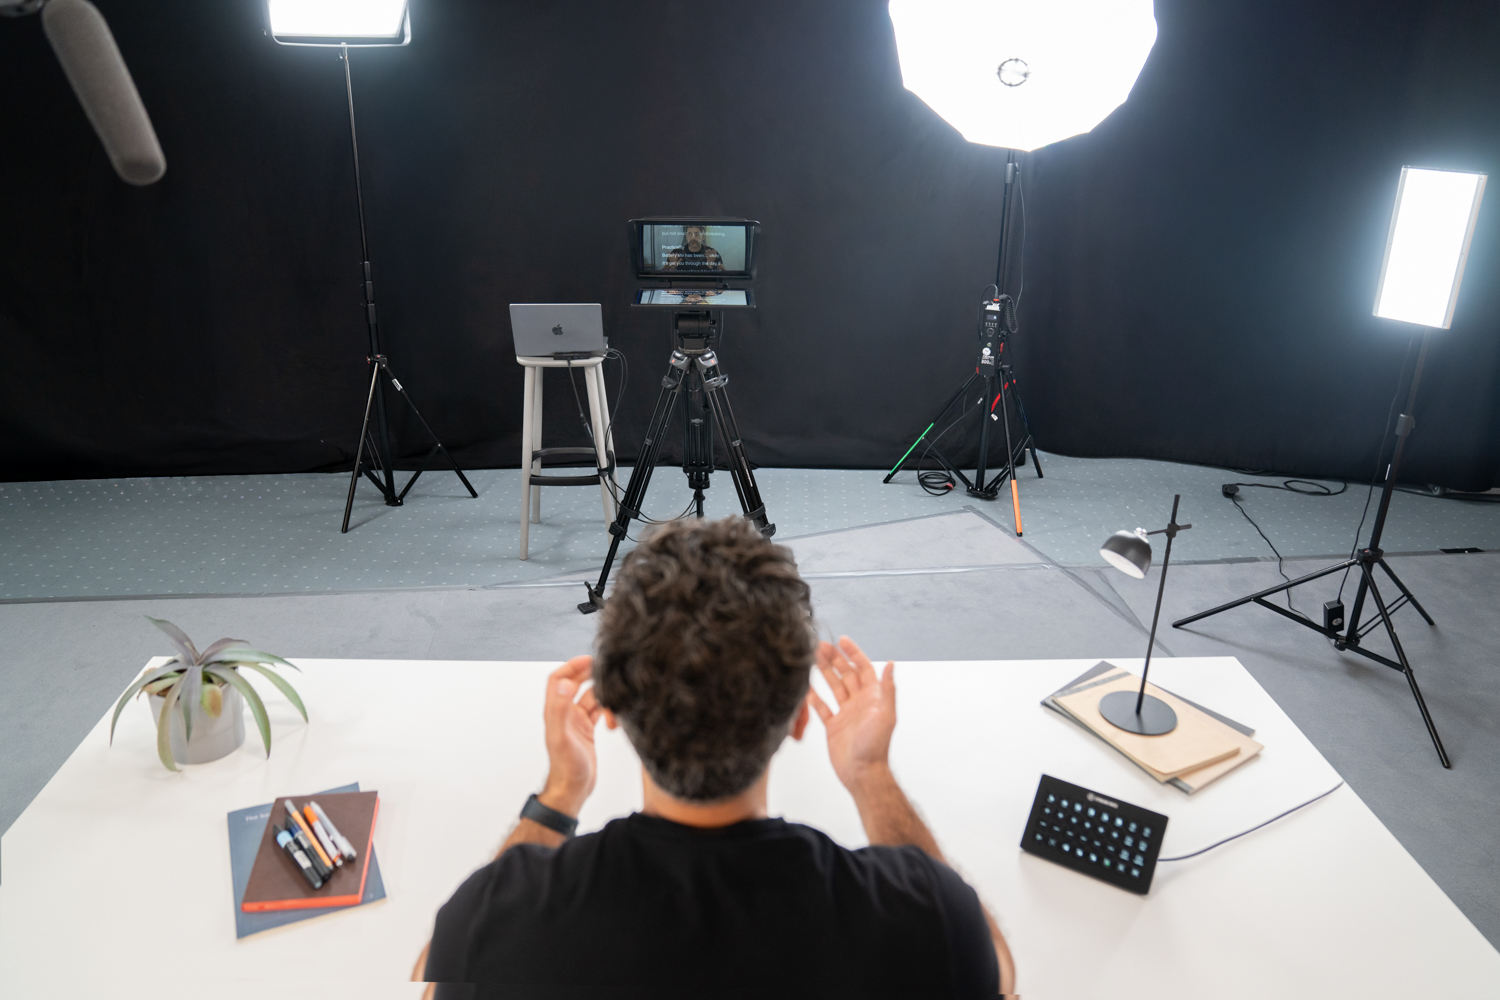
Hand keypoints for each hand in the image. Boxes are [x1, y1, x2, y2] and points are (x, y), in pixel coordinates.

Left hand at [538, 656, 602, 816]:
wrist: (572, 790)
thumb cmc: (566, 768)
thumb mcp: (562, 737)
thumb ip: (560, 709)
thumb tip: (564, 683)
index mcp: (555, 712)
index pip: (558, 679)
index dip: (571, 666)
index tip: (588, 659)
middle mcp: (564, 714)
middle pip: (575, 684)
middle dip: (589, 675)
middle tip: (606, 670)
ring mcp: (576, 722)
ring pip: (590, 698)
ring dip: (603, 697)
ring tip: (614, 701)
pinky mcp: (587, 731)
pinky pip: (598, 712)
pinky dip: (608, 711)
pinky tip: (614, 719)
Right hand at [806, 637, 896, 794]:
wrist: (862, 773)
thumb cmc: (875, 747)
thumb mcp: (885, 715)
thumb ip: (887, 689)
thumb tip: (892, 664)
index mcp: (873, 698)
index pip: (863, 668)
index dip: (853, 653)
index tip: (842, 640)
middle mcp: (859, 703)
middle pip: (846, 674)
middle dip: (834, 659)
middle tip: (820, 646)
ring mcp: (846, 714)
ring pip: (834, 687)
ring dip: (824, 673)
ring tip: (812, 659)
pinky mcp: (834, 726)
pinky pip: (822, 707)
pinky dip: (814, 697)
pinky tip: (806, 687)